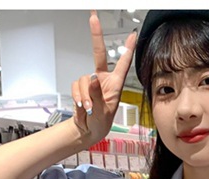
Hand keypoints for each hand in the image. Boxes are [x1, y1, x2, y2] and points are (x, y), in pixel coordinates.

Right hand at [70, 11, 136, 141]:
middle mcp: (103, 79)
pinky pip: (75, 86)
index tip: (133, 34)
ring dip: (84, 95)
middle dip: (96, 35)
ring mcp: (91, 82)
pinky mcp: (80, 87)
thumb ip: (97, 95)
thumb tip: (93, 78)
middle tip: (93, 17)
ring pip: (83, 78)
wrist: (88, 130)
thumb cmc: (101, 123)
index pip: (123, 63)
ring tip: (88, 108)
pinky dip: (78, 97)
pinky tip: (82, 106)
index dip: (128, 48)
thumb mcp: (103, 112)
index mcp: (115, 84)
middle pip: (98, 53)